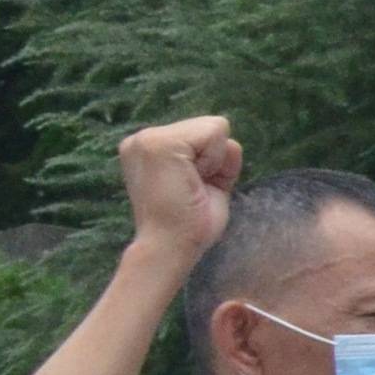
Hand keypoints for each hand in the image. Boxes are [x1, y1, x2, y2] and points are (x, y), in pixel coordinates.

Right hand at [117, 118, 239, 265]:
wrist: (171, 247)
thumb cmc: (190, 224)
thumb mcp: (209, 182)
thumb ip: (218, 159)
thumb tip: (232, 143)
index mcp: (150, 148)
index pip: (204, 134)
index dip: (213, 163)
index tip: (193, 188)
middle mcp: (142, 138)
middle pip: (211, 127)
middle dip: (215, 160)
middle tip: (192, 189)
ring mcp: (147, 138)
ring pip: (214, 128)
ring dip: (214, 161)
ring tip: (190, 186)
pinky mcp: (158, 143)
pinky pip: (214, 132)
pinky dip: (215, 160)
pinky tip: (192, 181)